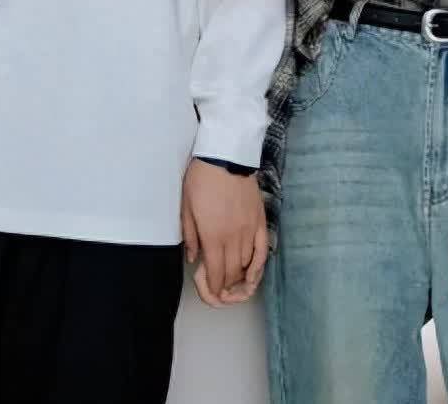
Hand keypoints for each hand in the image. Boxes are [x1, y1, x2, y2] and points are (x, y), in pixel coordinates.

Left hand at [181, 159, 267, 307]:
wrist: (225, 154)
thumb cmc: (202, 178)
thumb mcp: (186, 207)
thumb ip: (190, 236)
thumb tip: (193, 258)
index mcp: (212, 235)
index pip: (217, 273)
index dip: (214, 288)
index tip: (211, 292)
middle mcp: (233, 237)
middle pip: (232, 273)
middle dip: (226, 286)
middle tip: (220, 288)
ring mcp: (248, 229)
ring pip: (247, 264)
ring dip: (240, 277)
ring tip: (233, 280)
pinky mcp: (259, 220)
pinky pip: (262, 249)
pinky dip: (259, 265)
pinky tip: (254, 273)